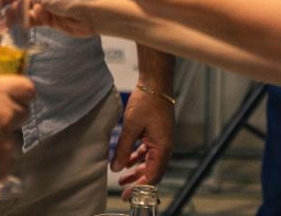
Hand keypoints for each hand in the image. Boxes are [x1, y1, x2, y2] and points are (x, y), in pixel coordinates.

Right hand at [0, 76, 35, 205]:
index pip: (25, 87)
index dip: (19, 95)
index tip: (11, 100)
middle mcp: (4, 112)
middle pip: (23, 113)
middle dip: (10, 119)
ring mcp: (7, 141)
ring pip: (16, 140)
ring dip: (3, 143)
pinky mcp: (5, 167)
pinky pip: (9, 162)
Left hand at [111, 84, 174, 199]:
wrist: (155, 84)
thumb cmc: (147, 103)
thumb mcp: (131, 127)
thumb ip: (123, 149)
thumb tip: (116, 168)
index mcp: (162, 148)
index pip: (152, 176)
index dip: (140, 187)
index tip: (128, 195)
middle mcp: (164, 147)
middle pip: (152, 172)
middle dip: (138, 182)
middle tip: (124, 192)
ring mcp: (161, 141)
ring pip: (149, 162)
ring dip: (136, 170)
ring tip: (121, 178)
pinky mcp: (156, 134)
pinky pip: (148, 152)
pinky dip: (137, 158)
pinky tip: (126, 161)